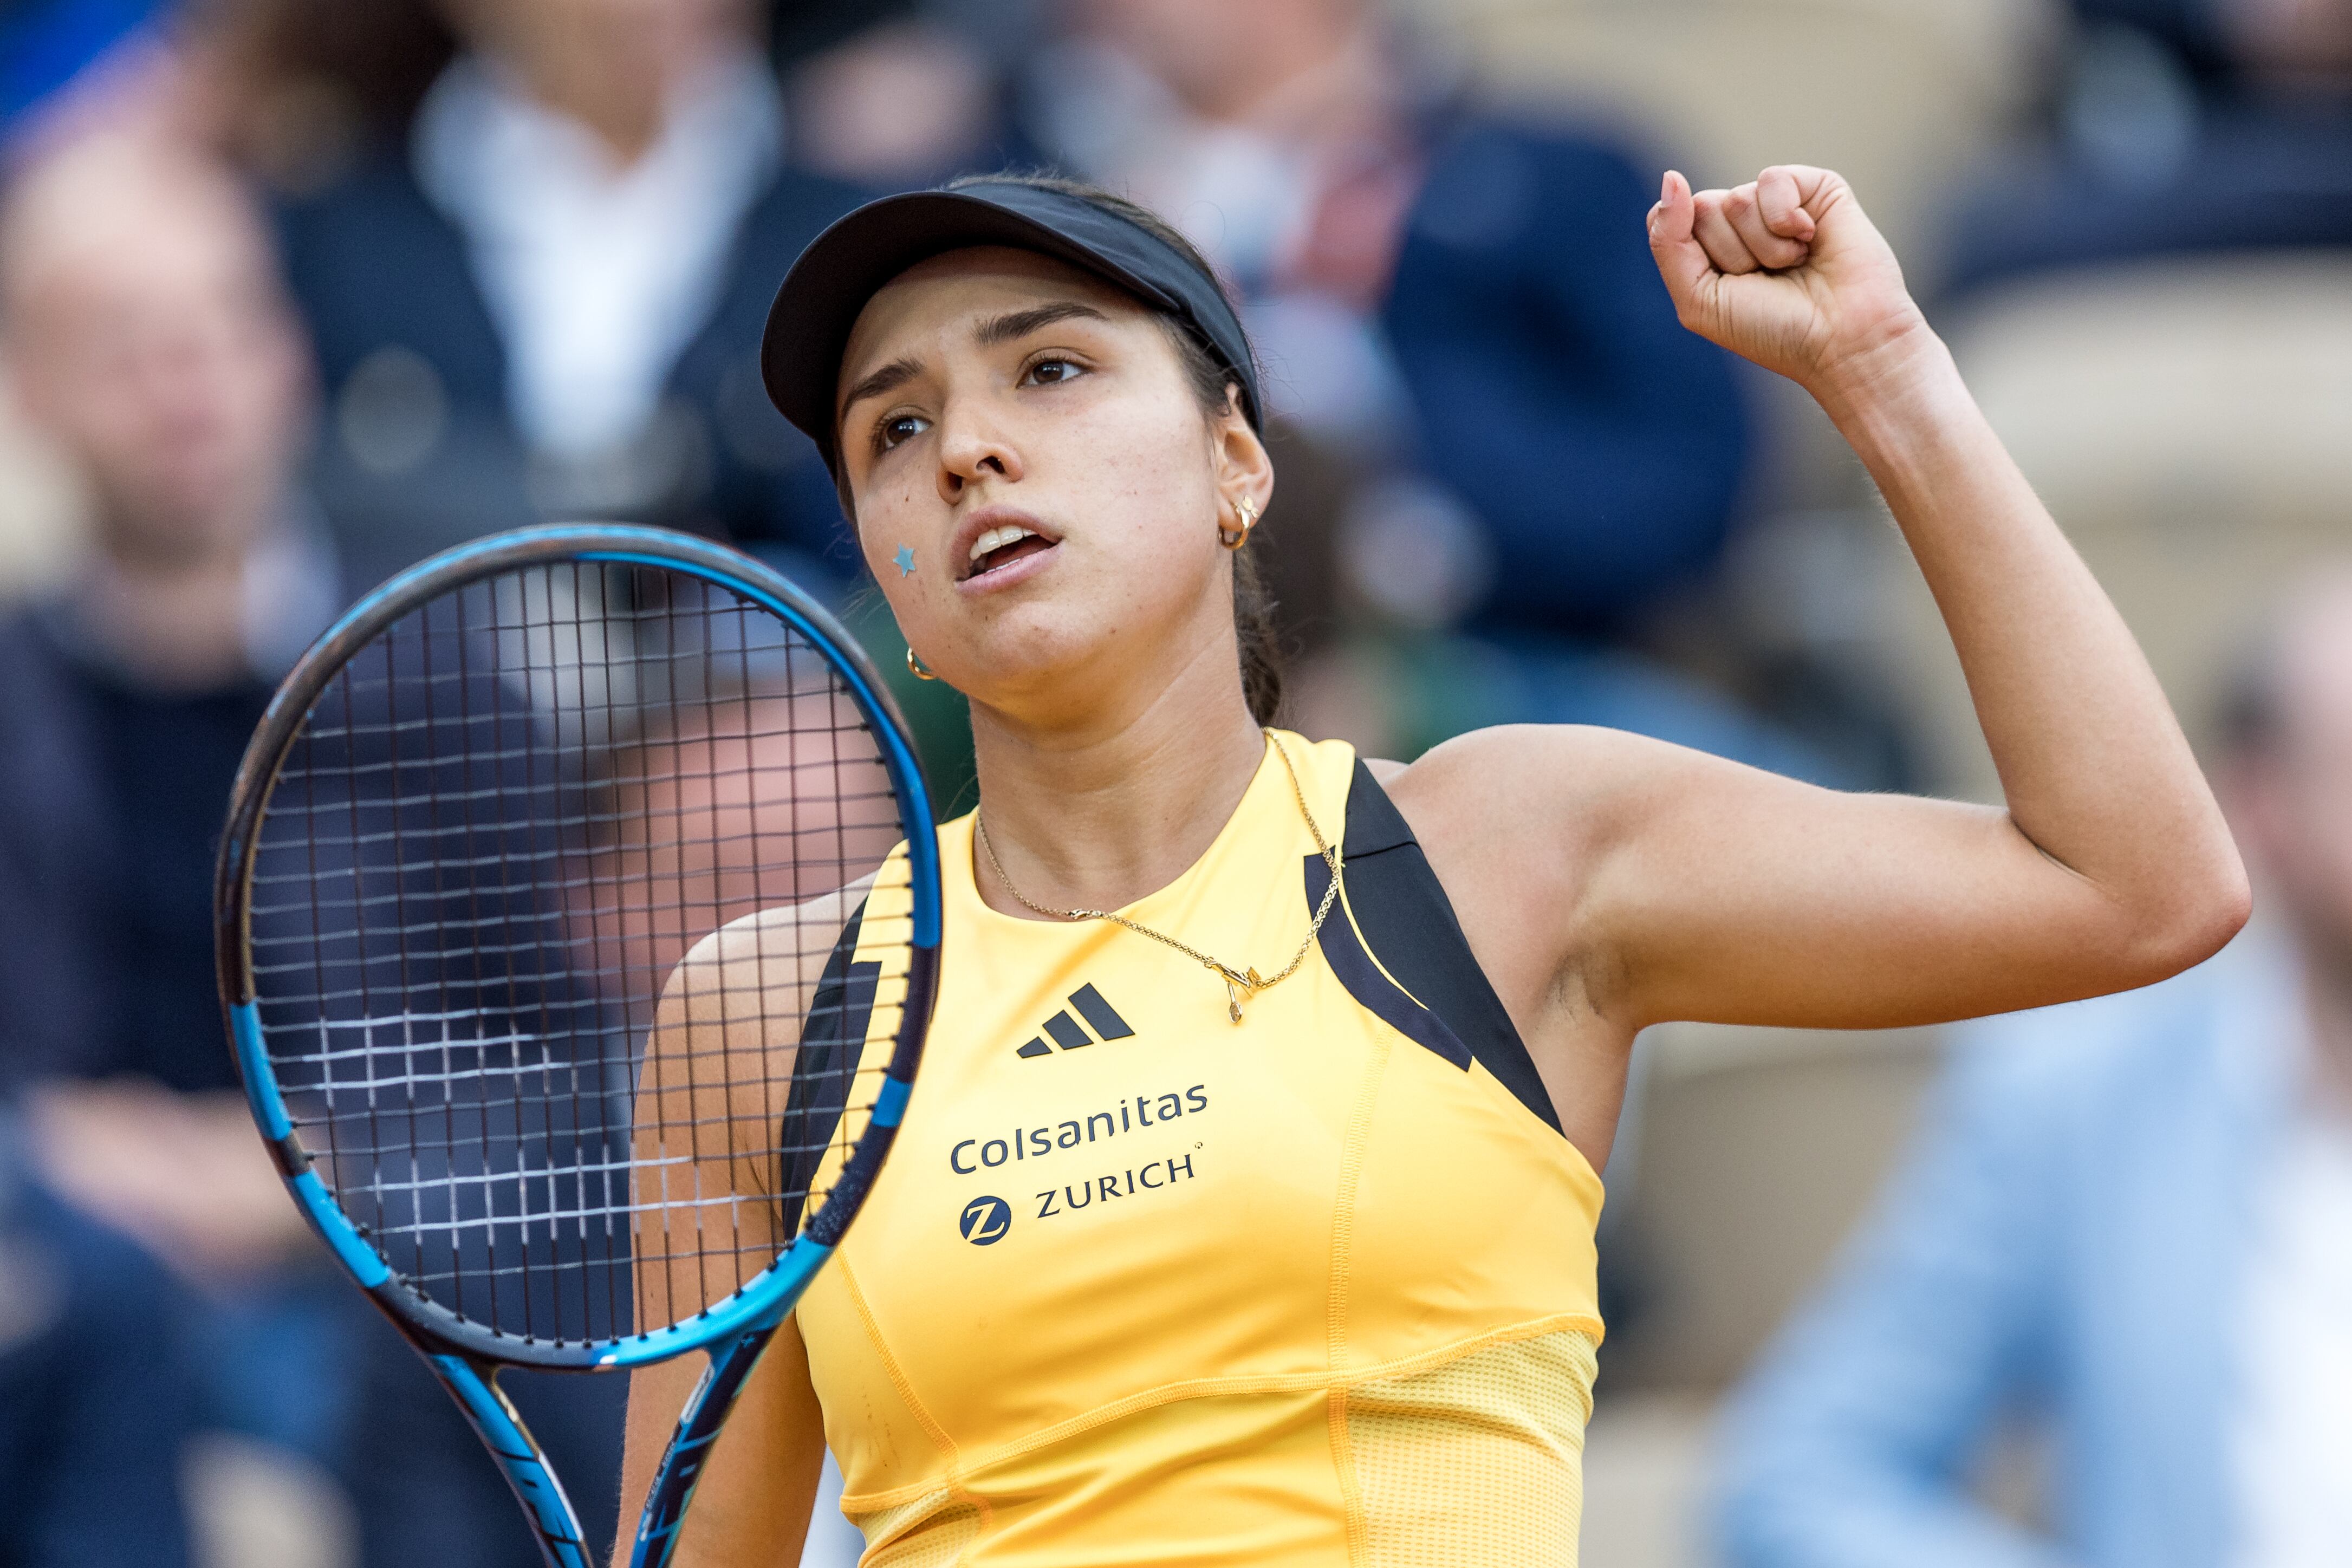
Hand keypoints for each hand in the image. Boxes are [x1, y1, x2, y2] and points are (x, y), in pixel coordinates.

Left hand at [1647, 166, 1932, 405]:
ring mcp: (1776, 202)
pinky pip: (1772, 180)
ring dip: (1764, 247)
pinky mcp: (1815, 186)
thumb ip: (1668, 241)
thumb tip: (1672, 176)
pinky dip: (1786, 219)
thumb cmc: (1772, 329)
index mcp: (1708, 248)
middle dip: (1731, 255)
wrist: (1843, 341)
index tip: (1729, 289)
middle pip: (1700, 209)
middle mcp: (1739, 221)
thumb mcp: (1700, 300)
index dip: (1693, 257)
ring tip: (1795, 266)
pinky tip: (1811, 240)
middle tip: (1768, 280)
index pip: (1666, 221)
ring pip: (1735, 199)